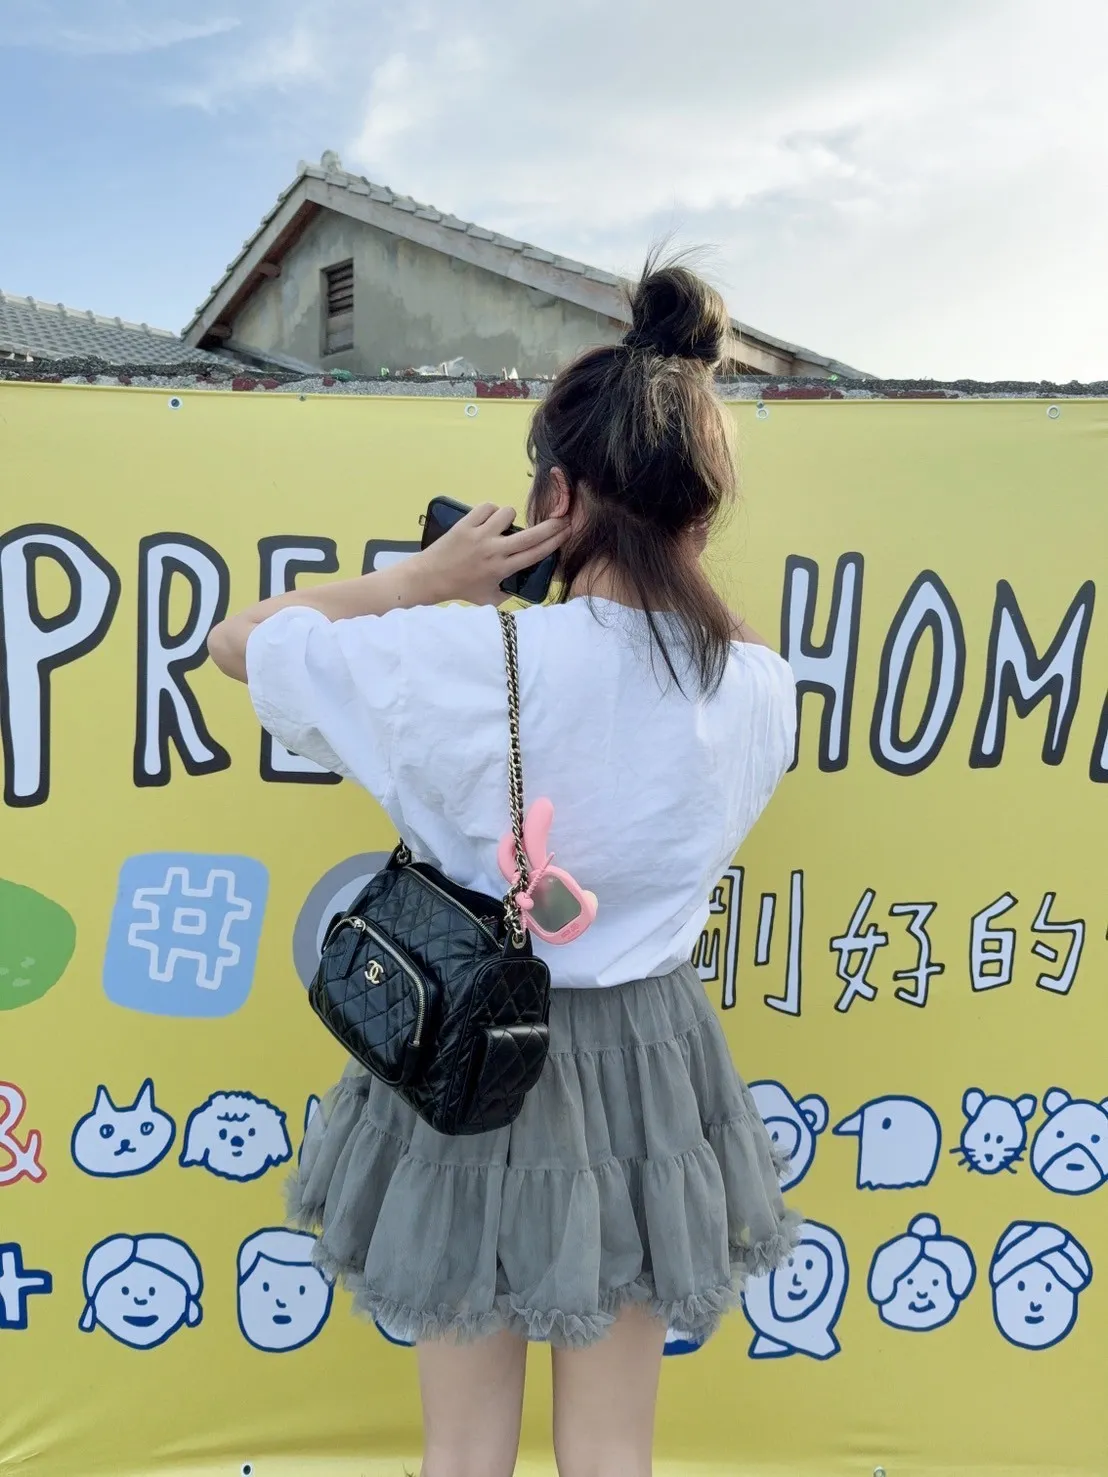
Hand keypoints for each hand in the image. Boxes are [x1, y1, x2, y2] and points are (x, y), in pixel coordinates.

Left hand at [406, 502, 568, 605]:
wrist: (430, 577)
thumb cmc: (461, 589)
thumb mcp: (489, 599)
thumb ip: (509, 593)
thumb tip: (524, 582)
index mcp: (502, 570)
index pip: (536, 553)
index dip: (555, 541)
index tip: (568, 532)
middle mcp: (494, 551)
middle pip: (531, 534)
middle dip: (551, 525)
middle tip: (562, 518)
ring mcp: (480, 536)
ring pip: (508, 513)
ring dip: (509, 517)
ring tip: (501, 526)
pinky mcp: (465, 524)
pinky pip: (487, 507)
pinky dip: (490, 511)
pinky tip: (486, 519)